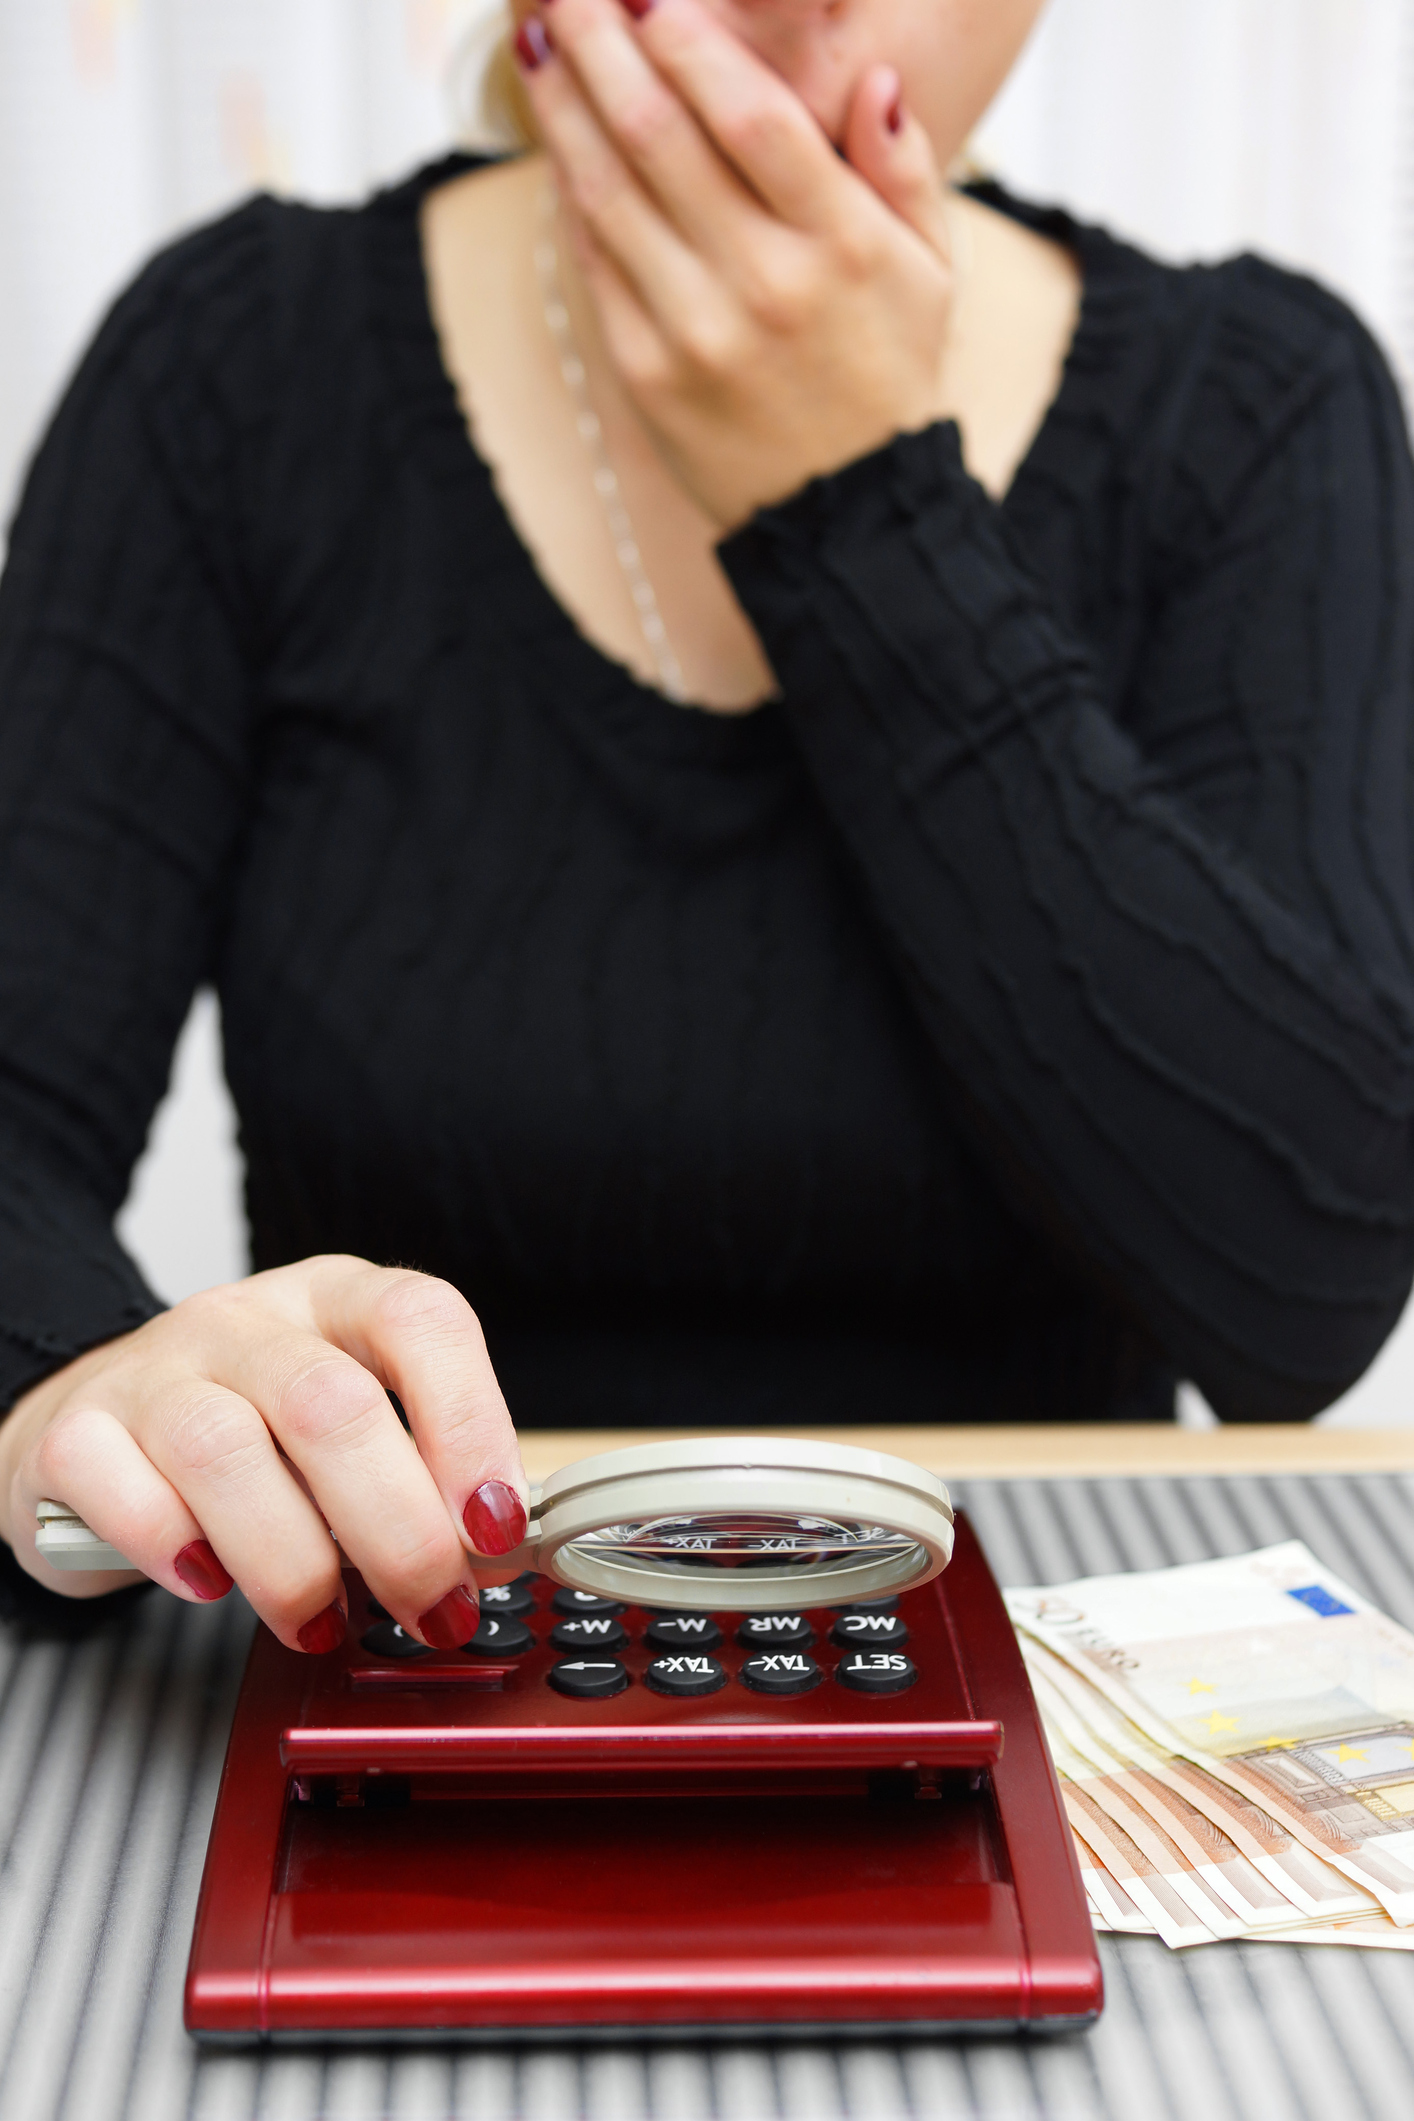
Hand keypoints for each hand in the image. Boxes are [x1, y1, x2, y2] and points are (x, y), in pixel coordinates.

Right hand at [0, 1257, 528, 1652]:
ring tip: (320, 1619)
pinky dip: (174, 1551)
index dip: (472, 1424)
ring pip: (225, 1450)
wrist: (98, 1434)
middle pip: (333, 1405)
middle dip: (399, 1531)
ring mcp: (153, 1370)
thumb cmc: (252, 1438)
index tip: (497, 1526)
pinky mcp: (75, 1435)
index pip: (420, 1319)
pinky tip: (207, 1583)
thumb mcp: (349, 1430)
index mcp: (336, 1298)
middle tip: (430, 1607)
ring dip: (293, 1563)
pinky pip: (127, 1494)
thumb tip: (498, 1549)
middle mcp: (247, 1321)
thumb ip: (422, 1473)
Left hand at [519, 0, 956, 528]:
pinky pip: (597, 261)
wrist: (847, 514)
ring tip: (539, 42)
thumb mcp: (931, 269)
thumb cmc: (889, 376)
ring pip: (610, 191)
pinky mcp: (648, 372)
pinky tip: (558, 141)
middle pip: (661, 136)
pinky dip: (571, 194)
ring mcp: (697, 331)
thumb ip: (904, 166)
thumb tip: (874, 78)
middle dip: (603, 46)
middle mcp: (764, 284)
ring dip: (565, 107)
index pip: (751, 116)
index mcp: (840, 244)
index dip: (690, 42)